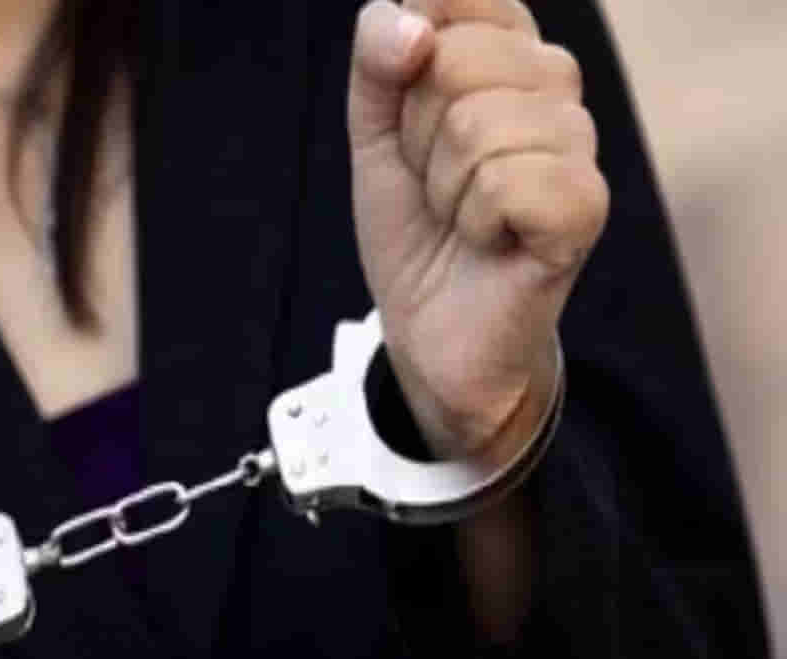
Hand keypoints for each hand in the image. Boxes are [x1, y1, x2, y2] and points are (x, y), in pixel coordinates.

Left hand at [348, 0, 607, 460]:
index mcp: (508, 52)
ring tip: (458, 215)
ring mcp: (578, 144)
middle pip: (454, 61)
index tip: (409, 117)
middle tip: (434, 181)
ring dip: (440, 186)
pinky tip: (488, 241)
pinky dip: (472, 221)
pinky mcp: (585, 207)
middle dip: (415, 136)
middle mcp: (554, 85)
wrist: (430, 328)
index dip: (407, 60)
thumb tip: (410, 24)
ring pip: (475, 125)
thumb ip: (376, 58)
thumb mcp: (374, 132)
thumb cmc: (414, 223)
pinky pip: (506, 182)